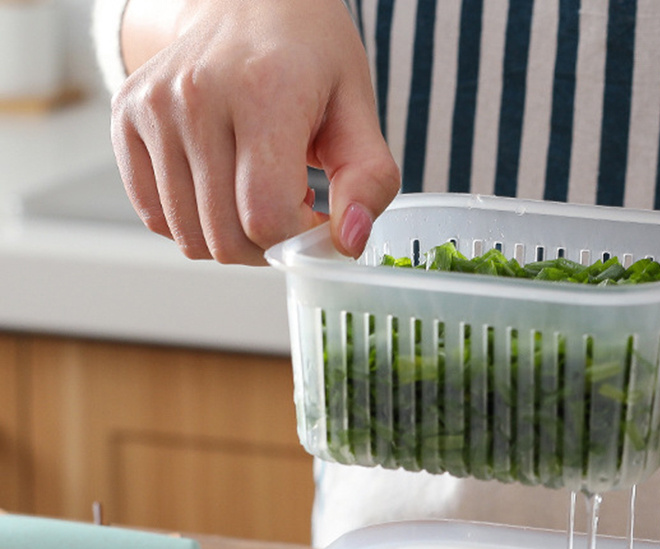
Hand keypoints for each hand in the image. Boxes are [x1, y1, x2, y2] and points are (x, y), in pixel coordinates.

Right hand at [110, 0, 399, 263]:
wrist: (248, 0)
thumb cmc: (310, 58)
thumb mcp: (360, 111)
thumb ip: (369, 182)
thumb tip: (348, 244)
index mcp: (262, 91)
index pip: (267, 216)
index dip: (299, 239)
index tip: (317, 216)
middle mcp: (196, 96)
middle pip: (226, 237)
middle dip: (269, 247)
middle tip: (290, 210)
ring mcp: (153, 107)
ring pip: (190, 237)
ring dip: (233, 237)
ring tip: (257, 192)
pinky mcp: (126, 118)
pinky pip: (156, 218)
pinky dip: (194, 222)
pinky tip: (223, 188)